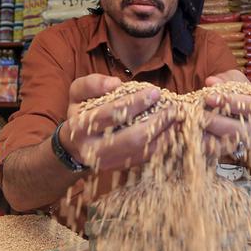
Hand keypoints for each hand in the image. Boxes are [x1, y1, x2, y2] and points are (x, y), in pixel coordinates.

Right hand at [59, 74, 178, 171]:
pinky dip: (161, 143)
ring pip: (142, 151)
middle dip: (156, 121)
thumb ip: (93, 83)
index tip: (155, 92)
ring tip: (175, 117)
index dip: (136, 102)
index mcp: (80, 127)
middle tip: (172, 107)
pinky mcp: (121, 168)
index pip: (112, 114)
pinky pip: (146, 158)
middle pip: (132, 138)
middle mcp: (93, 150)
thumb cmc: (81, 112)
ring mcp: (108, 163)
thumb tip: (116, 83)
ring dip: (164, 133)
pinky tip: (170, 129)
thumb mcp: (78, 93)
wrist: (75, 145)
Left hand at [202, 72, 250, 159]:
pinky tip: (195, 138)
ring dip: (209, 136)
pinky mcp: (239, 152)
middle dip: (215, 121)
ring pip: (229, 143)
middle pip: (238, 128)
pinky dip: (207, 146)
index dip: (229, 100)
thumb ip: (228, 80)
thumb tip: (211, 81)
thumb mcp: (242, 85)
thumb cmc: (247, 100)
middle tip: (197, 114)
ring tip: (193, 126)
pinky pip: (221, 152)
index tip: (209, 97)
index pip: (250, 105)